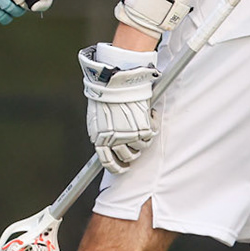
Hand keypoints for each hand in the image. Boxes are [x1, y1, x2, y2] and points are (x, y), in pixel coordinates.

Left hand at [79, 43, 157, 171]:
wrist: (114, 83)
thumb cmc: (104, 96)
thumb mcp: (96, 119)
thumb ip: (101, 133)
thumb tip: (105, 143)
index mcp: (101, 139)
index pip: (108, 162)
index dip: (116, 168)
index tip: (123, 168)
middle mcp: (115, 140)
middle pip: (127, 156)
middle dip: (132, 153)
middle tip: (135, 144)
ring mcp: (130, 136)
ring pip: (141, 147)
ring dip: (142, 138)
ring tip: (141, 123)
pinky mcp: (143, 128)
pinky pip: (151, 134)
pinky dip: (153, 123)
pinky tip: (150, 115)